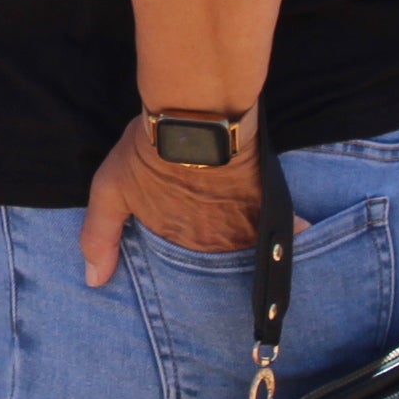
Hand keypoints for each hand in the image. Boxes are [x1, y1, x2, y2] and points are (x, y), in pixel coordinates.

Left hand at [84, 116, 288, 284]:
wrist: (195, 115)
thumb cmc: (150, 151)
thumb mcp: (111, 189)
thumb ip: (100, 236)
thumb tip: (93, 282)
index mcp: (179, 243)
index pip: (187, 273)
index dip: (190, 267)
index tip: (198, 276)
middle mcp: (214, 243)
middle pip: (221, 262)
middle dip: (224, 261)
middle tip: (227, 264)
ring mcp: (243, 224)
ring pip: (251, 248)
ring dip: (253, 250)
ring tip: (258, 249)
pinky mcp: (267, 201)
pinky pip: (287, 227)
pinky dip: (294, 232)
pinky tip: (305, 234)